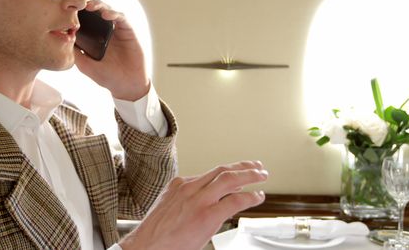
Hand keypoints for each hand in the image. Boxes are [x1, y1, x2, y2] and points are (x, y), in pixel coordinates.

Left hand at [74, 0, 148, 100]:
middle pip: (95, 9)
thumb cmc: (108, 76)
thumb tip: (61, 40)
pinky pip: (121, 18)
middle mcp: (104, 29)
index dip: (76, 9)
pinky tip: (106, 15)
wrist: (127, 85)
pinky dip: (114, 13)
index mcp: (93, 36)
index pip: (84, 18)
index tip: (67, 4)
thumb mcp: (85, 65)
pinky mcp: (127, 31)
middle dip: (87, 1)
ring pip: (107, 9)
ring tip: (90, 5)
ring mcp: (116, 29)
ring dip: (99, 5)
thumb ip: (75, 53)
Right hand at [119, 161, 268, 249]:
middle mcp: (189, 188)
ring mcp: (198, 200)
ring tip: (262, 176)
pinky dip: (250, 197)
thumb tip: (205, 205)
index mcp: (178, 185)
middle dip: (242, 167)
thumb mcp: (169, 209)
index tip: (238, 172)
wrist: (146, 245)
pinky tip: (257, 197)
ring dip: (250, 175)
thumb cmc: (156, 234)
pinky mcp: (207, 215)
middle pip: (221, 170)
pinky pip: (234, 201)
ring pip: (230, 179)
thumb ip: (187, 202)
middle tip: (256, 166)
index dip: (228, 172)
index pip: (209, 174)